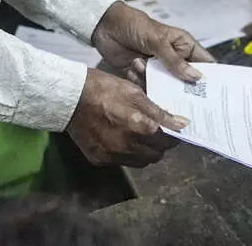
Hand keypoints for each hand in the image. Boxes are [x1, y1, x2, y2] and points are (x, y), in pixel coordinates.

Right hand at [65, 68, 184, 166]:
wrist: (70, 97)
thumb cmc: (105, 89)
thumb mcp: (135, 93)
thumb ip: (159, 112)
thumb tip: (181, 123)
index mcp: (139, 127)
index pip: (167, 142)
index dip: (172, 136)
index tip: (172, 130)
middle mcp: (126, 146)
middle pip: (155, 156)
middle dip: (160, 146)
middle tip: (157, 134)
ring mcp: (111, 155)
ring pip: (139, 162)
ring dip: (144, 152)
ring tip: (140, 137)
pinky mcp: (98, 159)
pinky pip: (120, 162)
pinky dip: (126, 154)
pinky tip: (121, 139)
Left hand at [91, 1, 213, 85]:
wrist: (106, 26)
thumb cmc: (136, 25)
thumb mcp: (157, 41)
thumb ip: (175, 61)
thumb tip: (196, 78)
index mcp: (184, 46)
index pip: (205, 64)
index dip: (211, 78)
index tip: (215, 95)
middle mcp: (174, 59)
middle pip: (186, 81)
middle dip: (181, 89)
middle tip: (180, 100)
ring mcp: (158, 69)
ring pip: (165, 87)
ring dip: (153, 80)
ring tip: (140, 63)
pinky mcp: (142, 75)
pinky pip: (147, 88)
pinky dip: (139, 81)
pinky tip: (132, 67)